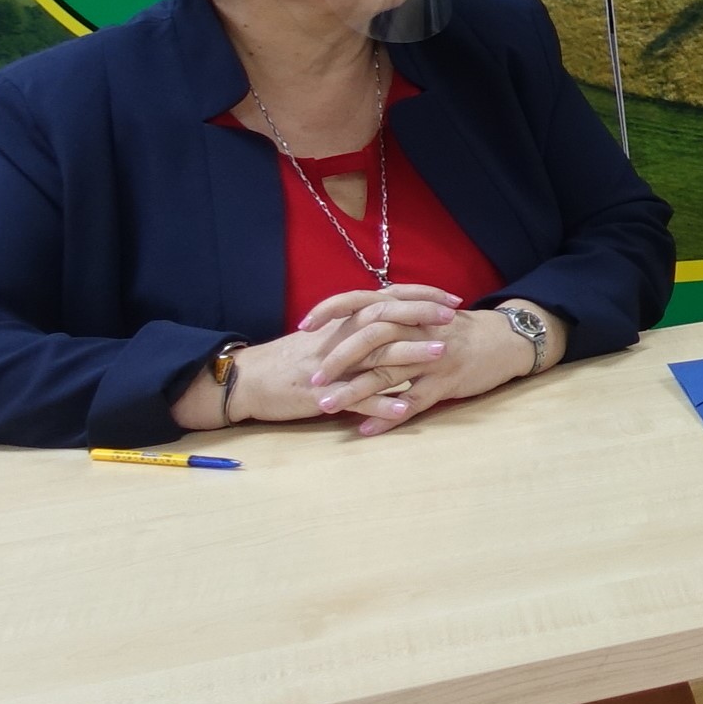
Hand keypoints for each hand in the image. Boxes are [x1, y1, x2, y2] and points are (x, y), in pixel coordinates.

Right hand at [170, 284, 457, 431]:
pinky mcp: (324, 394)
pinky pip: (356, 398)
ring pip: (377, 355)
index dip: (422, 296)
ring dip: (411, 353)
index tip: (453, 298)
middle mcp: (341, 336)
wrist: (247, 379)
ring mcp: (335, 366)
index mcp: (343, 321)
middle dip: (423, 315)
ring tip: (443, 354)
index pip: (389, 299)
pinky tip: (405, 407)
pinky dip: (381, 402)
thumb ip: (358, 326)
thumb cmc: (290, 358)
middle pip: (387, 318)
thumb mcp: (327, 335)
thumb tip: (394, 318)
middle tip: (454, 317)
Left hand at [316, 292, 553, 437]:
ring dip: (354, 392)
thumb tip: (351, 324)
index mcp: (410, 309)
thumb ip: (392, 317)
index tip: (304, 326)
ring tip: (326, 407)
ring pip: (388, 373)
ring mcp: (434, 356)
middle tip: (313, 378)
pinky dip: (389, 416)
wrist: (508, 340)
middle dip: (339, 359)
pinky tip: (367, 429)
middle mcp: (420, 329)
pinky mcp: (448, 381)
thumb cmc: (459, 330)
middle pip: (372, 338)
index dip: (333, 310)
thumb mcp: (426, 315)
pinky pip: (414, 401)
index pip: (364, 301)